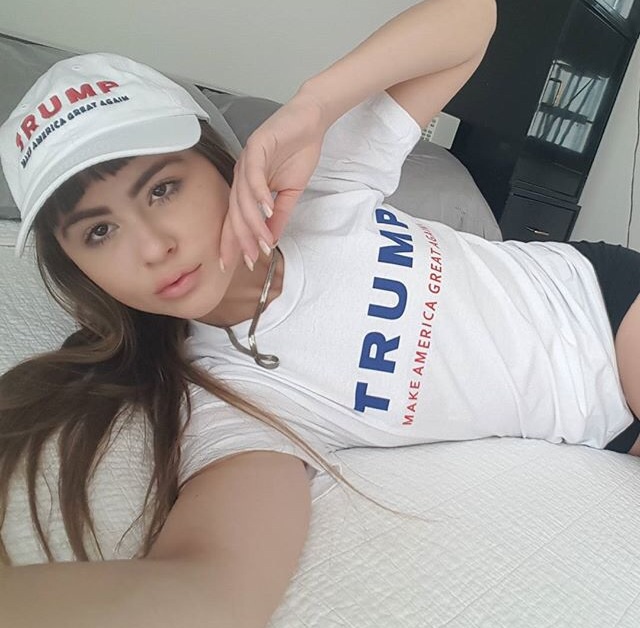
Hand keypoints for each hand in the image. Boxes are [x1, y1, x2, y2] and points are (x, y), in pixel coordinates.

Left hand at [218, 94, 327, 270]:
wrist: (310, 121)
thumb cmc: (298, 151)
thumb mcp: (290, 192)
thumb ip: (279, 216)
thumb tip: (271, 239)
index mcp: (246, 186)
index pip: (236, 218)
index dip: (234, 241)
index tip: (236, 264)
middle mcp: (241, 175)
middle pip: (235, 212)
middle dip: (240, 239)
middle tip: (247, 260)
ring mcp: (247, 160)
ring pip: (244, 198)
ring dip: (253, 223)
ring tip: (262, 242)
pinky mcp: (256, 146)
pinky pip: (254, 175)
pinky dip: (259, 194)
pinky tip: (267, 210)